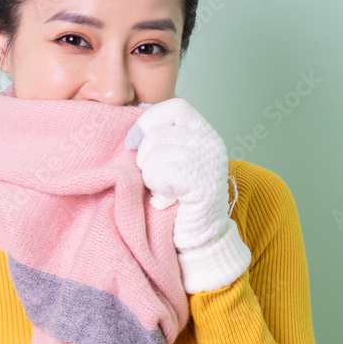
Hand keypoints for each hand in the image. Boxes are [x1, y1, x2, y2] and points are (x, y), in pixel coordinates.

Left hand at [125, 98, 250, 292]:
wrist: (199, 237)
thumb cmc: (178, 199)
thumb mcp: (171, 160)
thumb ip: (159, 141)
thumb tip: (131, 132)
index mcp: (203, 131)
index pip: (174, 106)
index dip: (149, 121)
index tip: (135, 143)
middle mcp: (211, 141)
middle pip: (158, 133)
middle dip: (145, 158)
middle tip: (155, 180)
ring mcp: (209, 160)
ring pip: (156, 154)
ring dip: (150, 177)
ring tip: (163, 190)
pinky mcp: (203, 182)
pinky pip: (162, 173)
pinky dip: (157, 189)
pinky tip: (167, 199)